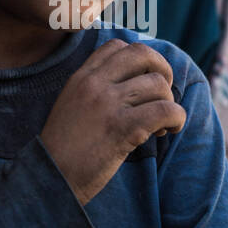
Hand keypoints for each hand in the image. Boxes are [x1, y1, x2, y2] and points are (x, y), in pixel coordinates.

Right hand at [39, 40, 186, 204]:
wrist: (50, 180)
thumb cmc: (64, 152)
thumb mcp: (72, 107)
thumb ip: (95, 92)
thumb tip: (135, 87)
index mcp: (81, 78)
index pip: (117, 47)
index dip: (140, 60)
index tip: (143, 81)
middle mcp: (94, 84)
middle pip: (143, 54)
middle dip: (162, 70)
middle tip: (163, 95)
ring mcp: (108, 104)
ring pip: (158, 84)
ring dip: (168, 103)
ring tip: (161, 125)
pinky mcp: (123, 128)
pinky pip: (165, 110)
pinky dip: (177, 118)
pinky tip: (170, 130)